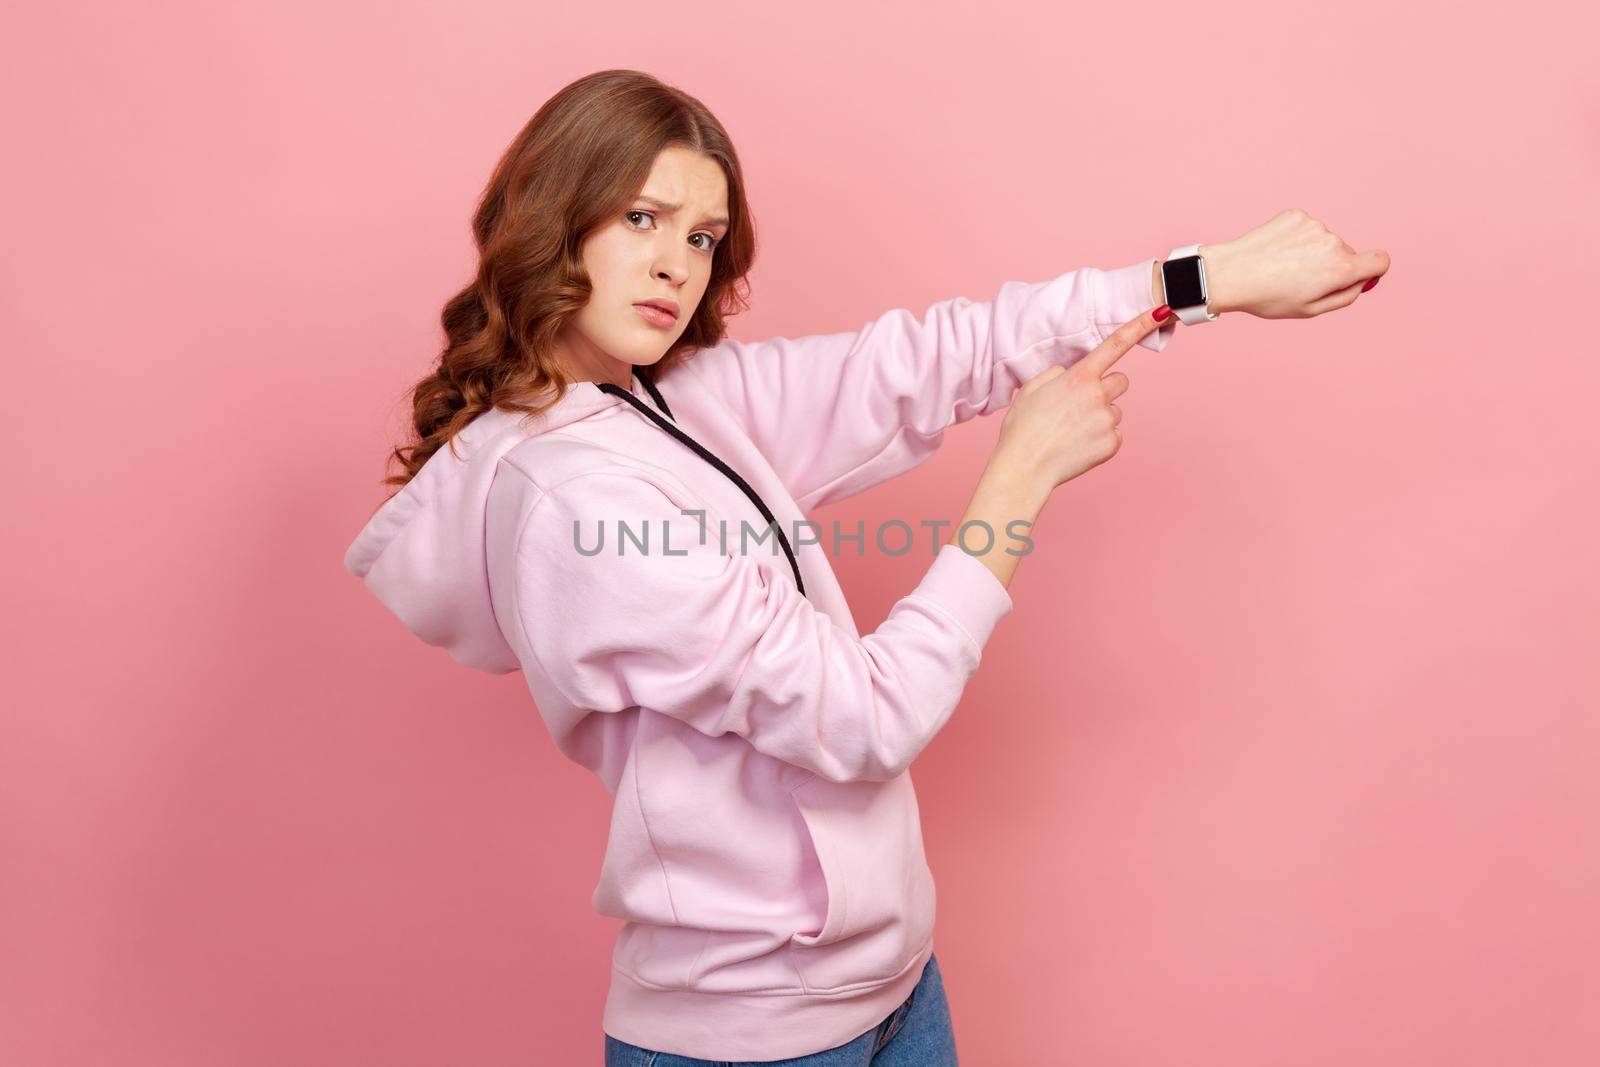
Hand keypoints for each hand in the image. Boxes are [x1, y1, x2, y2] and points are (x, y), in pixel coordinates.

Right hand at [993, 306, 1169, 490]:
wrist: (1025, 468)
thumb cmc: (1022, 429)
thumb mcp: (1030, 390)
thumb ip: (1055, 374)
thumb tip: (1070, 375)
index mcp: (1078, 377)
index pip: (1115, 344)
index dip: (1140, 325)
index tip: (1162, 312)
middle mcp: (1098, 395)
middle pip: (1121, 381)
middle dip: (1106, 389)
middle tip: (1080, 406)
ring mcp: (1107, 421)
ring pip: (1115, 411)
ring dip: (1099, 417)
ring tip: (1072, 432)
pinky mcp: (1111, 444)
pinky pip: (1113, 435)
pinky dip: (1099, 440)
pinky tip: (1078, 446)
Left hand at [1201, 208, 1389, 318]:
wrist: (1230, 274)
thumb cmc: (1269, 298)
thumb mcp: (1310, 310)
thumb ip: (1345, 296)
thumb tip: (1365, 280)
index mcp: (1341, 269)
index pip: (1381, 261)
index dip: (1373, 270)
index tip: (1360, 276)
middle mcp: (1333, 242)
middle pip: (1347, 254)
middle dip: (1332, 267)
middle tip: (1299, 281)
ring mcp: (1315, 226)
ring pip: (1324, 241)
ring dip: (1311, 252)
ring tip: (1282, 267)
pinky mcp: (1297, 215)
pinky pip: (1307, 229)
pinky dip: (1297, 239)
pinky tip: (1277, 251)